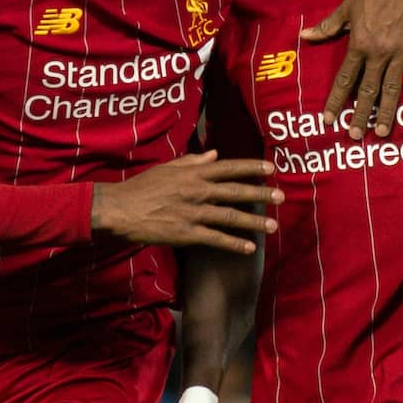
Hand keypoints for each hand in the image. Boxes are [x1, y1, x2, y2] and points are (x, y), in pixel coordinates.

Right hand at [91, 152, 282, 254]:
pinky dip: (234, 244)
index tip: (270, 168)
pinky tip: (249, 248)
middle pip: (236, 191)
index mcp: (193, 173)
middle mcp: (198, 191)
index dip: (251, 167)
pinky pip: (216, 239)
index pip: (229, 167)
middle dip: (261, 194)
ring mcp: (193, 213)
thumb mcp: (168, 168)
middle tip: (281, 197)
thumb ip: (193, 162)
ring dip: (253, 222)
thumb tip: (214, 154)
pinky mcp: (187, 233)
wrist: (120, 209)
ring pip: (230, 217)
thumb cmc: (142, 187)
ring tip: (272, 226)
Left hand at [301, 0, 402, 138]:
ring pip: (393, 89)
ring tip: (383, 132)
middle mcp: (379, 53)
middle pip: (368, 90)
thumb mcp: (346, 8)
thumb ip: (327, 27)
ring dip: (388, 112)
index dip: (336, 102)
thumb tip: (304, 36)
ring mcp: (401, 52)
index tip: (329, 121)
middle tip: (355, 136)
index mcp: (358, 44)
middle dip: (360, 115)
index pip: (344, 80)